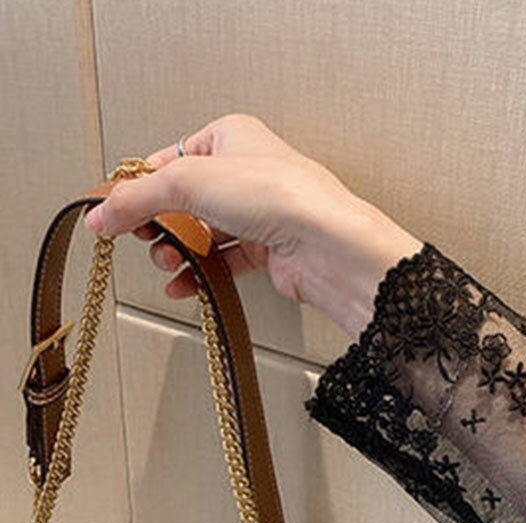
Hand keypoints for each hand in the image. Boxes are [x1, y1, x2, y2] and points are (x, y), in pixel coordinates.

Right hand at [84, 113, 423, 338]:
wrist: (328, 244)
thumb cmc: (281, 196)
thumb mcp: (190, 182)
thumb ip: (139, 197)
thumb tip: (102, 213)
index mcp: (232, 136)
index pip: (170, 159)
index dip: (141, 186)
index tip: (115, 210)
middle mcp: (247, 173)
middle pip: (184, 200)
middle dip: (159, 225)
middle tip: (144, 239)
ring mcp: (260, 214)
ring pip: (203, 233)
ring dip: (178, 252)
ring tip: (166, 263)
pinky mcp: (269, 250)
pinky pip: (223, 262)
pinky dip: (201, 275)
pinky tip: (184, 286)